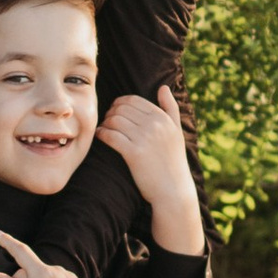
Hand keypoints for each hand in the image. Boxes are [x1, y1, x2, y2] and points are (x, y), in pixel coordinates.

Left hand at [97, 85, 206, 253]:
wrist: (173, 190)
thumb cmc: (172, 162)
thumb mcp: (176, 132)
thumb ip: (170, 108)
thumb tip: (164, 87)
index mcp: (163, 118)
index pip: (134, 100)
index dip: (119, 104)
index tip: (114, 112)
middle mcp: (155, 125)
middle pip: (121, 108)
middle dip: (110, 113)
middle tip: (107, 122)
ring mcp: (145, 138)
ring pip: (115, 120)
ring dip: (105, 123)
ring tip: (104, 130)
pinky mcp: (134, 153)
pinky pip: (111, 136)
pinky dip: (102, 134)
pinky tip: (101, 137)